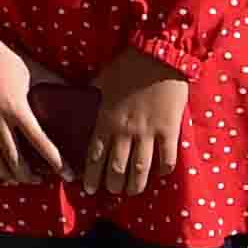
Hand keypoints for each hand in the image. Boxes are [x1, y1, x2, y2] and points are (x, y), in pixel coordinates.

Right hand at [0, 37, 69, 186]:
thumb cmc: (3, 56)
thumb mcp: (33, 69)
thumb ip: (54, 82)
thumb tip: (76, 88)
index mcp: (18, 108)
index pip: (40, 141)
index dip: (55, 160)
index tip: (66, 173)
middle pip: (14, 157)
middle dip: (27, 174)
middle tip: (37, 180)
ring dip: (3, 172)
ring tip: (13, 179)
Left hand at [84, 49, 190, 194]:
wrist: (159, 54)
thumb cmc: (127, 65)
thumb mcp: (101, 81)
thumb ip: (92, 98)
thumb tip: (78, 101)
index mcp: (106, 119)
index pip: (95, 156)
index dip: (92, 175)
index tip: (90, 189)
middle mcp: (125, 130)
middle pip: (117, 168)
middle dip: (113, 185)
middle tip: (112, 192)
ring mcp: (148, 132)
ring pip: (140, 169)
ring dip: (135, 185)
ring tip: (132, 192)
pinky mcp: (169, 130)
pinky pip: (166, 158)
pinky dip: (163, 169)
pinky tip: (159, 174)